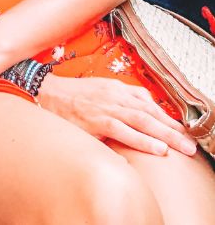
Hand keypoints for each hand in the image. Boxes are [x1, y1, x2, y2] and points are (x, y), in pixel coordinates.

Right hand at [38, 74, 197, 156]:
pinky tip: (157, 148)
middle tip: (189, 143)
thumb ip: (119, 98)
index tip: (180, 129)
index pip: (148, 101)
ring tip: (181, 147)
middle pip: (150, 112)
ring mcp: (107, 107)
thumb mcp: (99, 90)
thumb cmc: (72, 95)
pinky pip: (125, 131)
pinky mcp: (98, 120)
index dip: (166, 116)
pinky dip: (143, 140)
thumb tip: (140, 108)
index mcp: (116, 87)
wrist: (46, 93)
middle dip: (172, 128)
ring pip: (143, 121)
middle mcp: (115, 95)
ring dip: (165, 135)